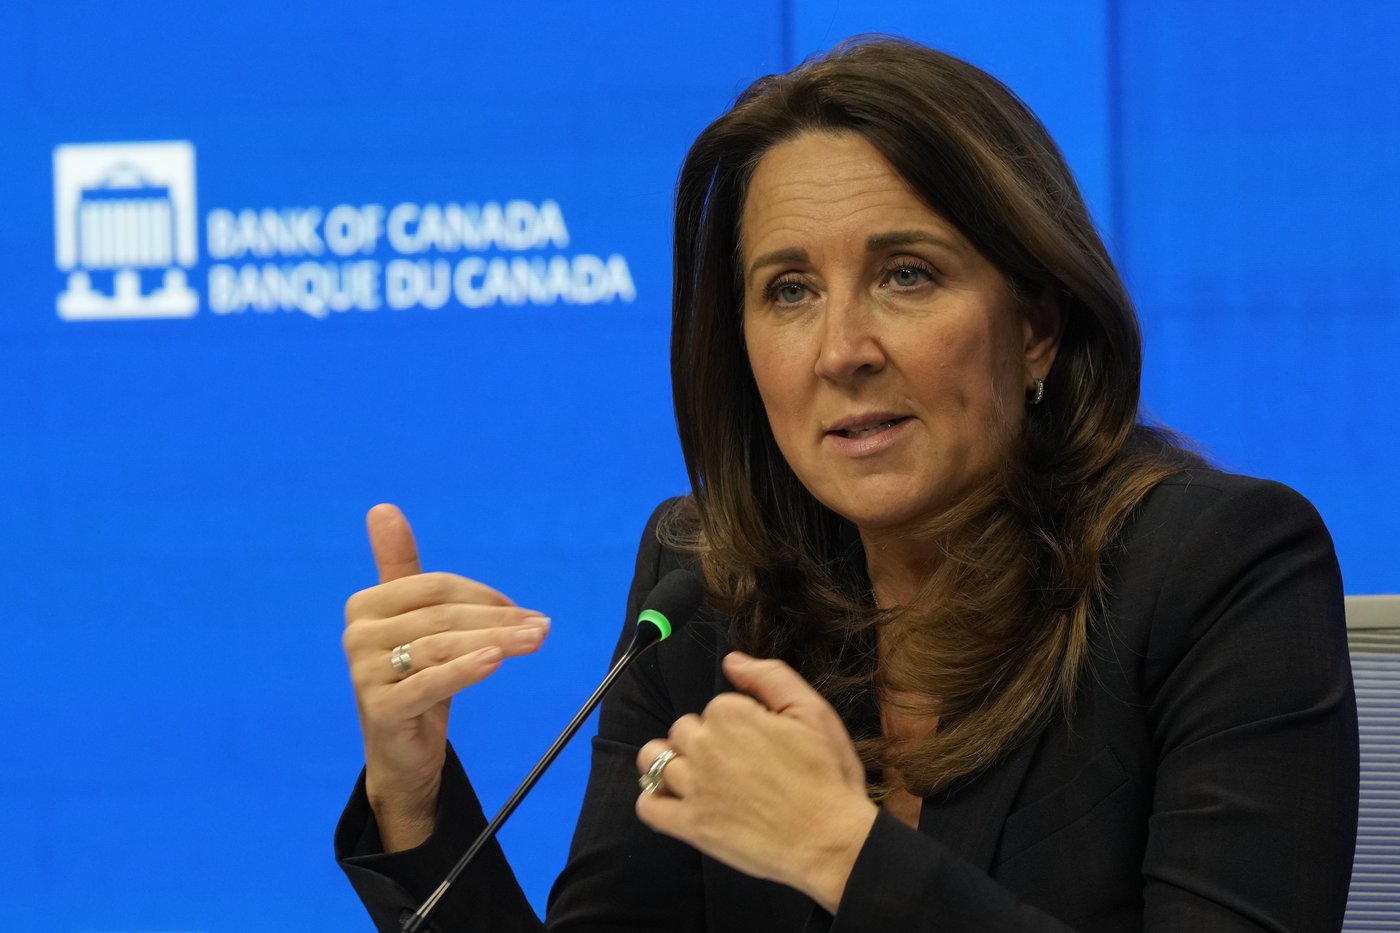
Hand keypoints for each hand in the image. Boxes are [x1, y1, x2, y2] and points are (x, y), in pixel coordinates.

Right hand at [342, 503, 550, 850]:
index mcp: (365, 606)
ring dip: (497, 641)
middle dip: (499, 620)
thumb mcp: (413, 622)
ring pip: (443, 647)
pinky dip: (466, 670)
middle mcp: (358, 636)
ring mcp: (365, 673)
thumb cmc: (413, 679)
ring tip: (536, 640)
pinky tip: (496, 661)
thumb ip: (401, 567)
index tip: (522, 611)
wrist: (401, 753)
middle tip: (543, 627)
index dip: (484, 596)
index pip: (436, 587)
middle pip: (444, 617)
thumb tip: (382, 508)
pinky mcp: (381, 709)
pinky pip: (430, 683)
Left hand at [635, 652, 877, 912]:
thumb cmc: (828, 776)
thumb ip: (770, 677)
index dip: (737, 722)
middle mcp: (704, 745)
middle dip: (703, 741)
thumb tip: (732, 660)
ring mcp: (693, 786)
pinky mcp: (689, 825)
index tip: (760, 743)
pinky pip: (648, 806)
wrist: (831, 842)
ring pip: (654, 760)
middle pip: (682, 730)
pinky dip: (655, 801)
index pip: (714, 707)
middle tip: (736, 764)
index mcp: (731, 714)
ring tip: (698, 777)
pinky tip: (678, 801)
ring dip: (670, 763)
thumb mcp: (813, 712)